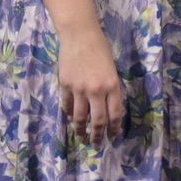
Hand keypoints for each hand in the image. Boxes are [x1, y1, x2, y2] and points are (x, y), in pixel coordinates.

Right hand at [58, 30, 124, 144]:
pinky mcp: (65, 85)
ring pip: (79, 117)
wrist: (80, 35)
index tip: (112, 136)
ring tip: (81, 137)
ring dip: (80, 130)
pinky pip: (67, 105)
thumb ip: (111, 89)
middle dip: (97, 135)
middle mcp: (96, 90)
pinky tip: (70, 118)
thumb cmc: (100, 49)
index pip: (114, 114)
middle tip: (96, 144)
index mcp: (112, 86)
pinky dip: (68, 113)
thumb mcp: (112, 70)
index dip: (113, 128)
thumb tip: (108, 109)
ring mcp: (79, 88)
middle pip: (97, 120)